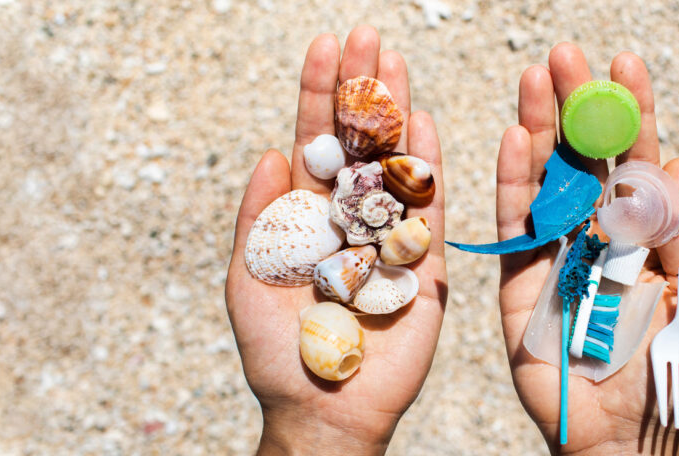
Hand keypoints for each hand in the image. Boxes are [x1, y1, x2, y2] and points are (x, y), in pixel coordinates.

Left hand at [225, 26, 447, 455]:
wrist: (324, 407)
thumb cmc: (278, 351)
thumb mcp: (249, 278)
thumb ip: (260, 216)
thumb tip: (271, 152)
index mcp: (307, 215)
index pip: (314, 140)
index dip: (319, 94)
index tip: (325, 45)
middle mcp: (350, 216)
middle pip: (359, 139)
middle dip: (363, 87)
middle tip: (369, 34)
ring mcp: (389, 236)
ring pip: (395, 162)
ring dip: (397, 111)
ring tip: (397, 60)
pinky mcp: (424, 264)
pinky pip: (429, 209)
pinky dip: (428, 165)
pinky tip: (426, 122)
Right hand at [494, 44, 678, 453]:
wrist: (619, 435)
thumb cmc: (663, 371)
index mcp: (642, 232)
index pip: (636, 159)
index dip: (631, 112)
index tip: (626, 62)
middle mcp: (596, 232)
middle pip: (583, 156)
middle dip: (575, 104)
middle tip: (565, 54)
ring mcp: (555, 253)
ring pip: (545, 179)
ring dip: (539, 126)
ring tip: (534, 78)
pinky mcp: (519, 281)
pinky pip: (516, 225)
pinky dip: (513, 182)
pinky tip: (516, 137)